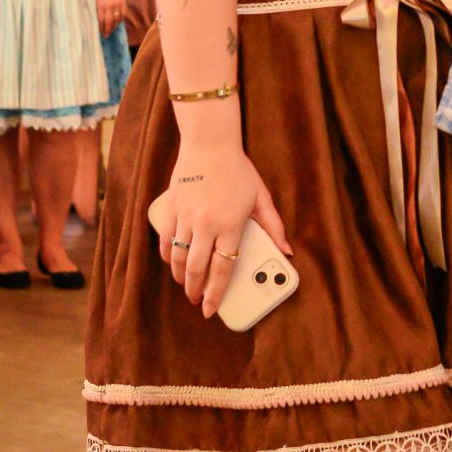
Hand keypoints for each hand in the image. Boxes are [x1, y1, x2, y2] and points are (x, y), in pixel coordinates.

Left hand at [96, 0, 126, 37]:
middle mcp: (109, 6)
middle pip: (109, 22)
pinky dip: (120, 19)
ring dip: (114, 26)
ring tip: (112, 29)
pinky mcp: (123, 2)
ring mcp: (117, 5)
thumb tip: (95, 17)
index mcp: (100, 5)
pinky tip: (118, 22)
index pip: (100, 20)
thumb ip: (96, 7)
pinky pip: (123, 14)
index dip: (100, 28)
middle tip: (106, 35)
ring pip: (117, 19)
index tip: (99, 33)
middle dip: (107, 30)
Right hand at [153, 142, 288, 318]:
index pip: (222, 268)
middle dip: (195, 291)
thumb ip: (274, 226)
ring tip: (186, 285)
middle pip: (197, 268)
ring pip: (177, 257)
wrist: (209, 143)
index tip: (211, 309)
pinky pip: (165, 240)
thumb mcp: (261, 197)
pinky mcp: (171, 208)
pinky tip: (172, 263)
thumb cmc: (238, 170)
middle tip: (197, 302)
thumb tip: (287, 251)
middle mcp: (206, 223)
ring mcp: (186, 216)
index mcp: (230, 224)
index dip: (215, 293)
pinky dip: (167, 256)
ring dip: (180, 277)